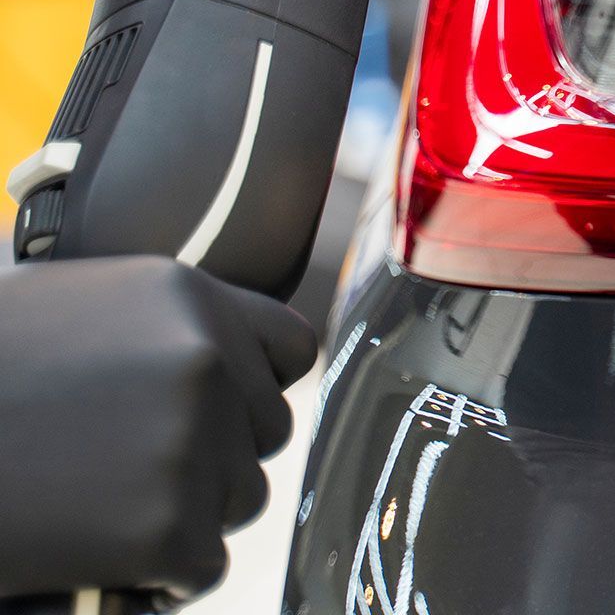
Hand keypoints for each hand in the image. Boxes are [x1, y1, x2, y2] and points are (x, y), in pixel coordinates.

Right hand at [0, 257, 315, 601]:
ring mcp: (190, 443)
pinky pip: (201, 566)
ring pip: (238, 499)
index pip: (290, 348)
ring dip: (183, 514)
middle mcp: (205, 360)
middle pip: (263, 432)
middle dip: (210, 456)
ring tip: (96, 506)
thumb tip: (227, 346)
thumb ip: (154, 320)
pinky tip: (93, 555)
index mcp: (186, 297)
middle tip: (120, 471)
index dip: (251, 387)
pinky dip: (158, 577)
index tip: (209, 410)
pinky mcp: (168, 528)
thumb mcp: (65, 307)